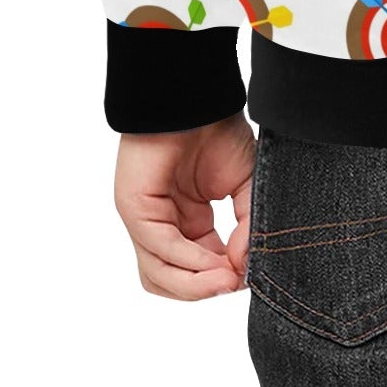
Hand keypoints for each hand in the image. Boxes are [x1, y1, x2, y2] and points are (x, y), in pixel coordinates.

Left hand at [114, 113, 256, 299]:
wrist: (197, 98)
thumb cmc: (218, 132)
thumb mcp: (247, 185)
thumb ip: (248, 226)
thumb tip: (245, 267)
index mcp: (190, 222)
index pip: (201, 269)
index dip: (225, 279)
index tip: (251, 275)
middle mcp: (165, 226)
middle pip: (175, 281)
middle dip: (207, 288)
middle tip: (237, 282)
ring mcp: (146, 220)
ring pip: (159, 275)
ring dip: (194, 286)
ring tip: (225, 280)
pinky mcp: (135, 210)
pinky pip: (159, 248)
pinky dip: (187, 260)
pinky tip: (212, 260)